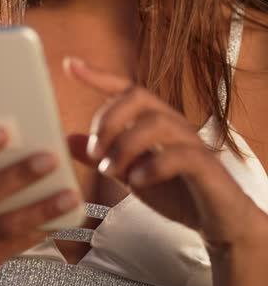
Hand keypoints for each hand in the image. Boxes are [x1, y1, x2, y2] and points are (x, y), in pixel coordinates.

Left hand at [64, 56, 266, 252]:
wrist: (216, 221)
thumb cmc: (175, 191)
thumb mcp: (129, 173)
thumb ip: (103, 156)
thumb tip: (69, 140)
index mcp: (152, 120)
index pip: (125, 89)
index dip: (98, 75)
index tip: (70, 65)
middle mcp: (172, 123)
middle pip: (138, 97)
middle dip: (108, 119)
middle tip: (94, 151)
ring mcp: (190, 142)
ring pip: (156, 123)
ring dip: (125, 145)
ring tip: (109, 171)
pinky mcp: (205, 166)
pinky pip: (181, 155)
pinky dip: (153, 166)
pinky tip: (136, 182)